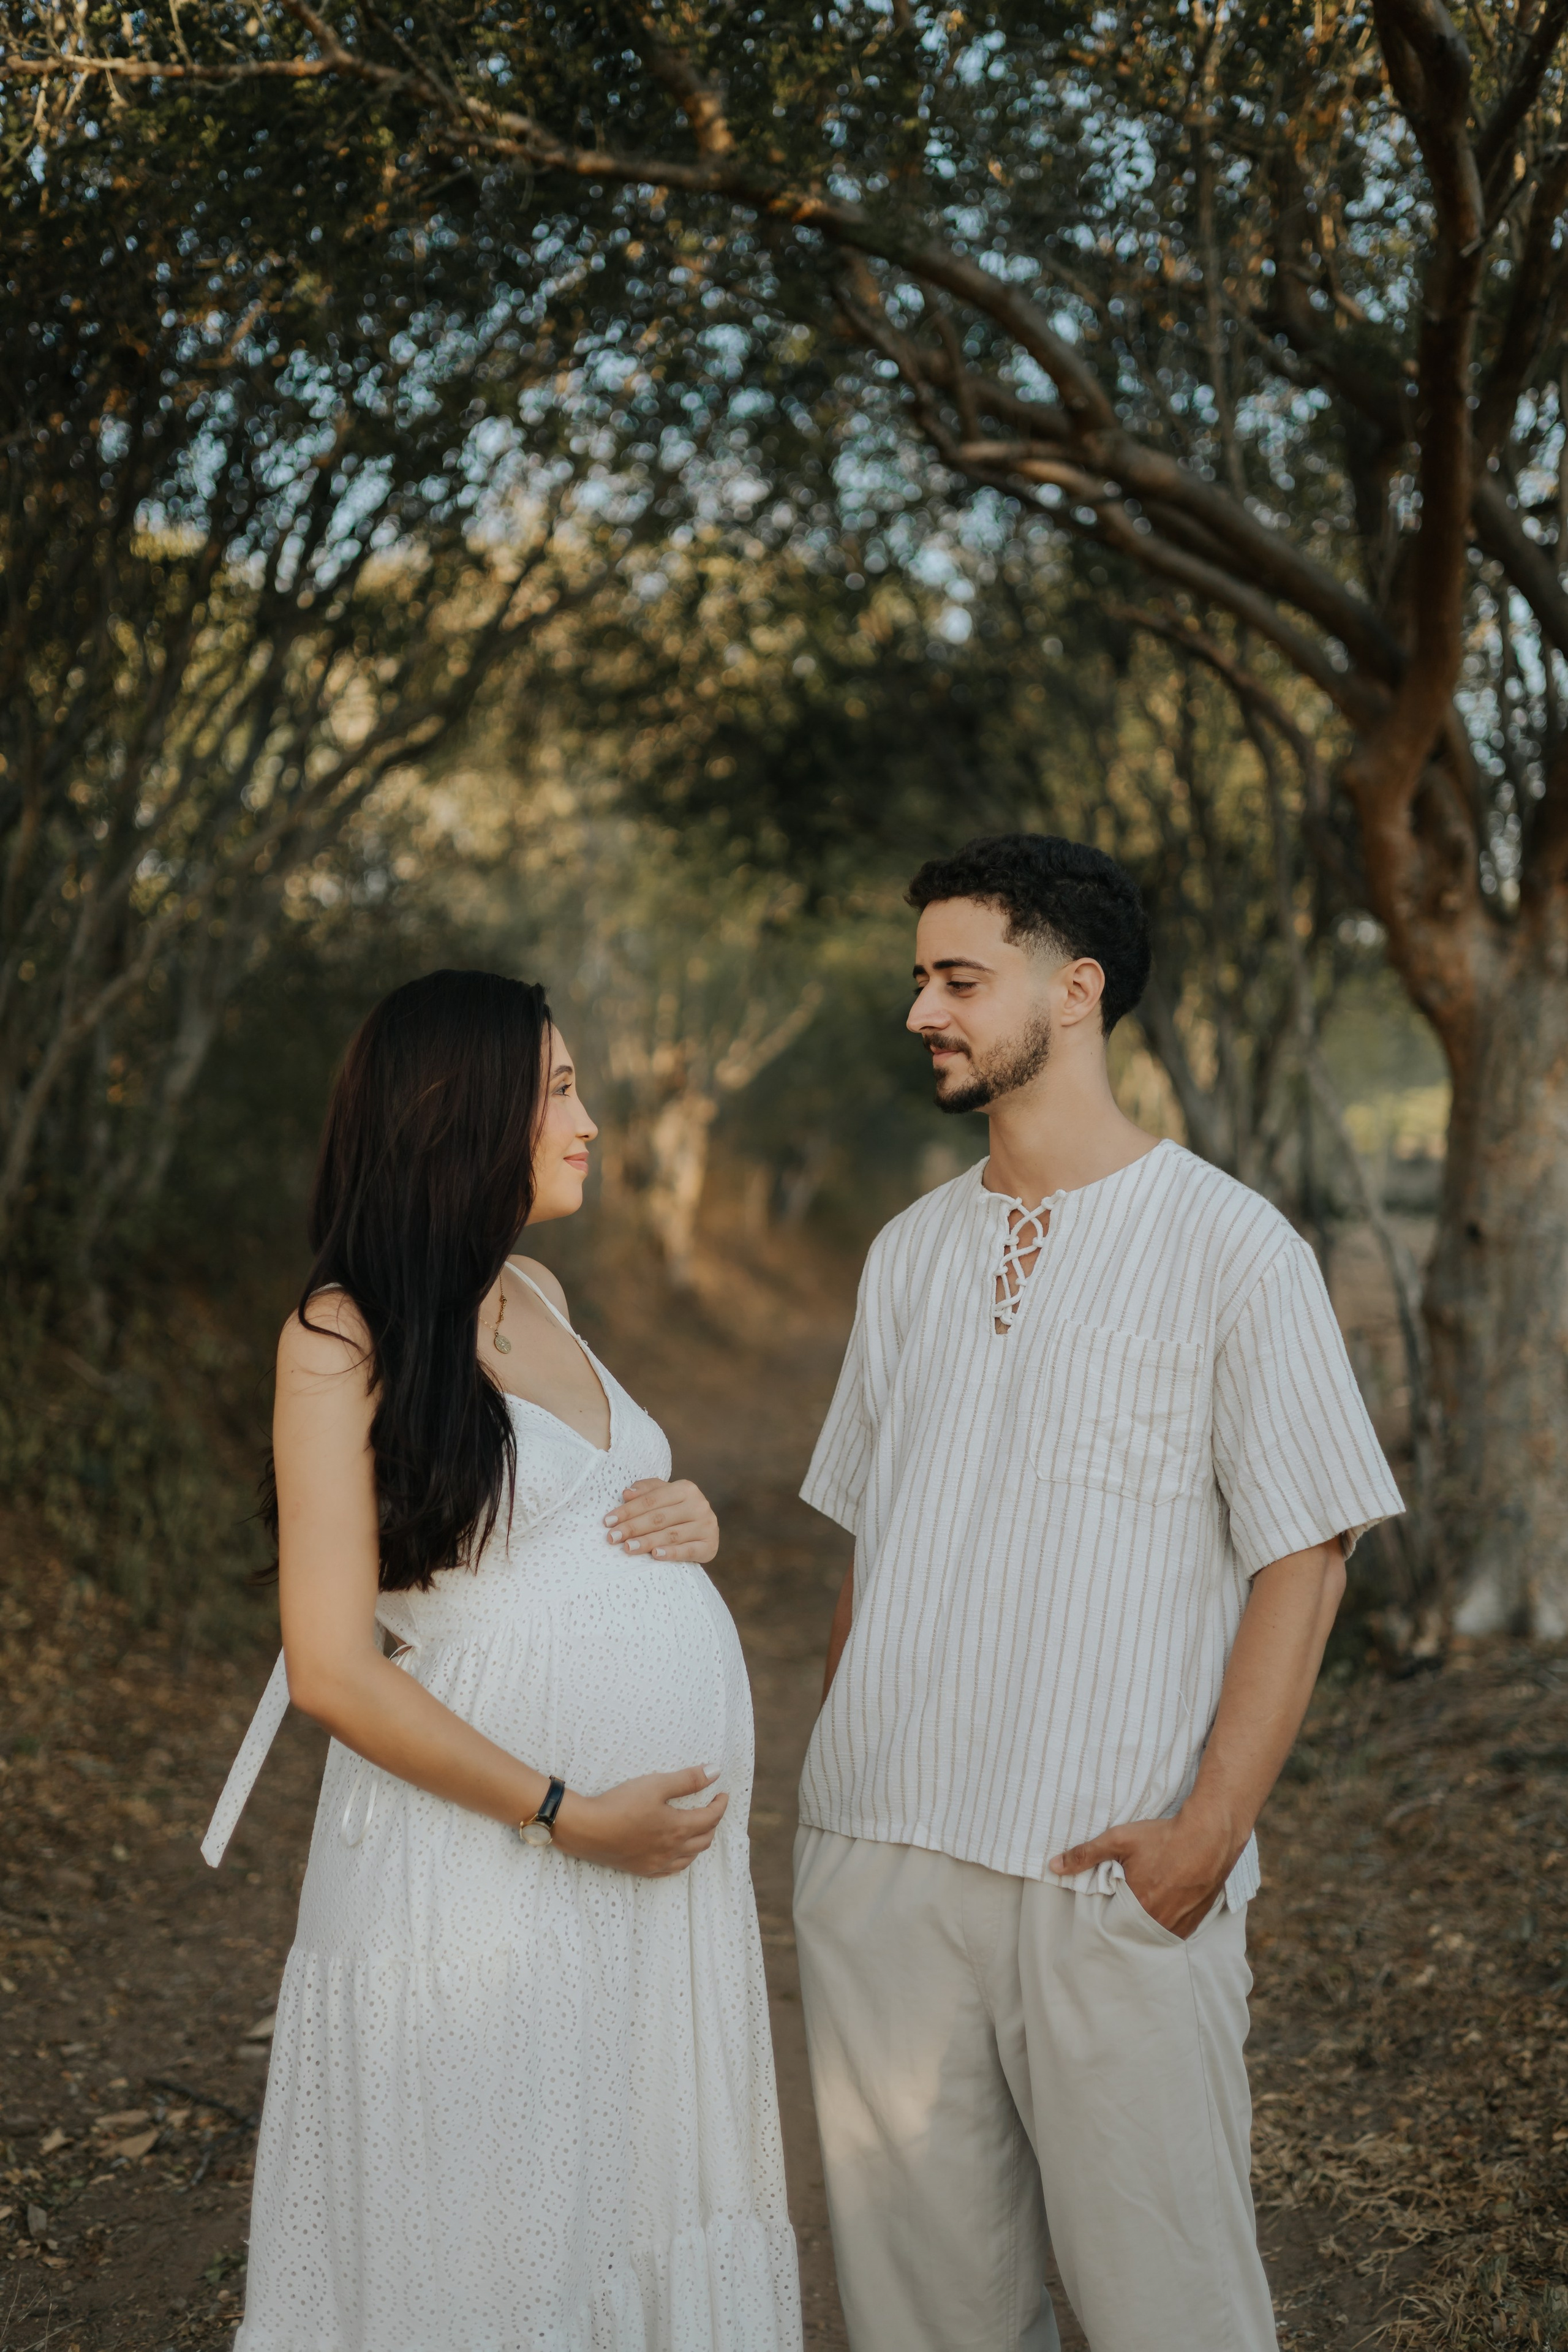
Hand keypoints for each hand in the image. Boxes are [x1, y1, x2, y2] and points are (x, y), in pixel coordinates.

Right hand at [554, 1767, 728, 1875]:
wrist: (587, 1829)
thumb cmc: (621, 1804)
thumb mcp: (656, 1785)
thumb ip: (688, 1779)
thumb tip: (716, 1772)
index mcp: (679, 1828)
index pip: (711, 1818)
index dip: (720, 1805)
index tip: (722, 1794)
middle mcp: (672, 1850)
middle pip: (704, 1839)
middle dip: (712, 1823)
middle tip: (711, 1808)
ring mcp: (657, 1863)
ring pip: (690, 1857)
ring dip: (699, 1842)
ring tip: (697, 1828)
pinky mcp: (642, 1869)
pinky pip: (671, 1870)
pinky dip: (682, 1859)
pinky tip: (677, 1853)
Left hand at [604, 1477, 718, 1563]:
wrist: (703, 1530)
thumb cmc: (675, 1510)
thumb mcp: (663, 1496)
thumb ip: (646, 1491)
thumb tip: (627, 1493)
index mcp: (686, 1488)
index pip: (652, 1500)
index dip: (628, 1510)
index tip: (608, 1521)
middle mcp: (699, 1505)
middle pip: (659, 1517)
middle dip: (633, 1527)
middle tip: (612, 1537)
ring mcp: (707, 1525)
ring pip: (671, 1534)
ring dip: (647, 1542)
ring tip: (628, 1547)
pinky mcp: (710, 1545)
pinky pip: (688, 1551)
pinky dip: (671, 1553)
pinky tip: (655, 1555)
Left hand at [1048, 1806, 1235, 1939]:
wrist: (1210, 1835)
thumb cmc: (1163, 1837)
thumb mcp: (1119, 1840)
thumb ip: (1085, 1854)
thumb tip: (1053, 1866)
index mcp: (1138, 1908)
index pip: (1112, 1923)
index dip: (1107, 1913)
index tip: (1107, 1901)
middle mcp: (1160, 1922)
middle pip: (1134, 1929)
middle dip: (1126, 1919)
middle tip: (1125, 1901)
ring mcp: (1181, 1924)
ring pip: (1155, 1932)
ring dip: (1147, 1923)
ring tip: (1145, 1902)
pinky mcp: (1196, 1920)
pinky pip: (1175, 1930)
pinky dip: (1166, 1922)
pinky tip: (1164, 1904)